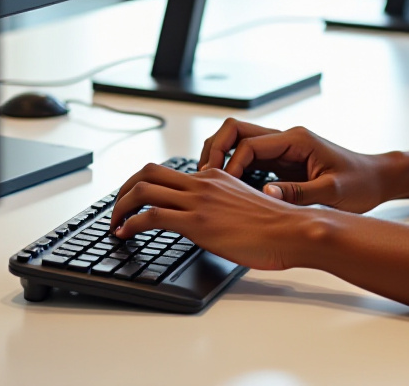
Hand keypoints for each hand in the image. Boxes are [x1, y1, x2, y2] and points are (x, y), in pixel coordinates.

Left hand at [110, 162, 325, 270]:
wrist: (294, 230)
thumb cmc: (277, 226)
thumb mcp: (244, 205)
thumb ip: (222, 206)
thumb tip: (210, 221)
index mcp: (214, 176)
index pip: (168, 173)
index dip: (145, 186)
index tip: (135, 203)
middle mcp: (203, 183)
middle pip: (147, 172)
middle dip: (123, 190)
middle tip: (116, 210)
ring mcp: (199, 201)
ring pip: (143, 189)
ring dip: (120, 206)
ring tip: (114, 224)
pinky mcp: (197, 222)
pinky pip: (151, 216)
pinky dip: (130, 224)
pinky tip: (124, 235)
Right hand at [199, 119, 394, 212]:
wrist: (377, 179)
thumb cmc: (360, 182)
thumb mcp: (332, 192)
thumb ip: (298, 193)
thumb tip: (265, 195)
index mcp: (296, 139)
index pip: (249, 143)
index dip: (230, 163)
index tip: (223, 186)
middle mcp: (286, 139)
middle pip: (235, 132)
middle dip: (215, 151)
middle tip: (204, 178)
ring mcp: (282, 150)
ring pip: (238, 143)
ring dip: (221, 158)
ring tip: (210, 184)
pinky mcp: (282, 163)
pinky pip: (248, 159)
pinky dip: (233, 169)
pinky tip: (227, 189)